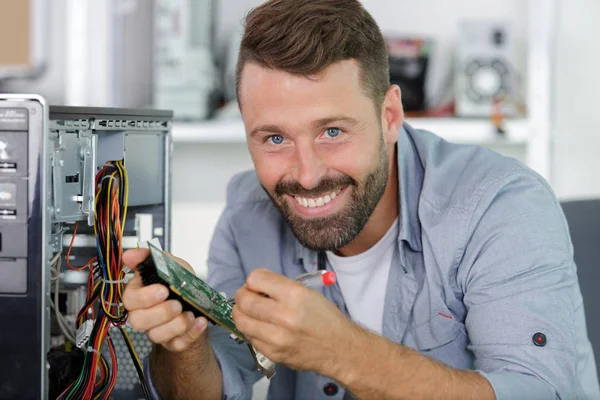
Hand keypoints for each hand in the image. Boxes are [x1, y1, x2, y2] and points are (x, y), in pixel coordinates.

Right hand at [122, 248, 208, 352]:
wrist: (199, 302)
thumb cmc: (181, 283)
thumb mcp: (171, 264)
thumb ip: (151, 257)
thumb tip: (129, 254)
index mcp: (139, 294)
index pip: (129, 300)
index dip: (144, 297)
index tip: (163, 290)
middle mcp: (144, 315)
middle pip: (138, 321)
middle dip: (160, 313)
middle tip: (177, 304)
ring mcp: (157, 330)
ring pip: (156, 336)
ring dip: (176, 325)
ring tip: (190, 314)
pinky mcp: (172, 342)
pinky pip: (177, 344)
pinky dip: (191, 333)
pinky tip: (200, 322)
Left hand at [232, 268, 353, 373]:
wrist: (339, 349)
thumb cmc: (324, 317)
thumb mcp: (307, 292)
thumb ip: (279, 286)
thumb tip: (254, 286)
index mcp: (295, 295)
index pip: (256, 279)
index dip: (253, 280)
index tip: (257, 284)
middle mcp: (284, 316)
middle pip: (244, 300)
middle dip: (242, 295)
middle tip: (247, 296)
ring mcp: (276, 338)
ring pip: (241, 321)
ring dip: (241, 313)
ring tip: (250, 312)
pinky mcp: (273, 354)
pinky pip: (249, 338)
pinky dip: (251, 330)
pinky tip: (260, 327)